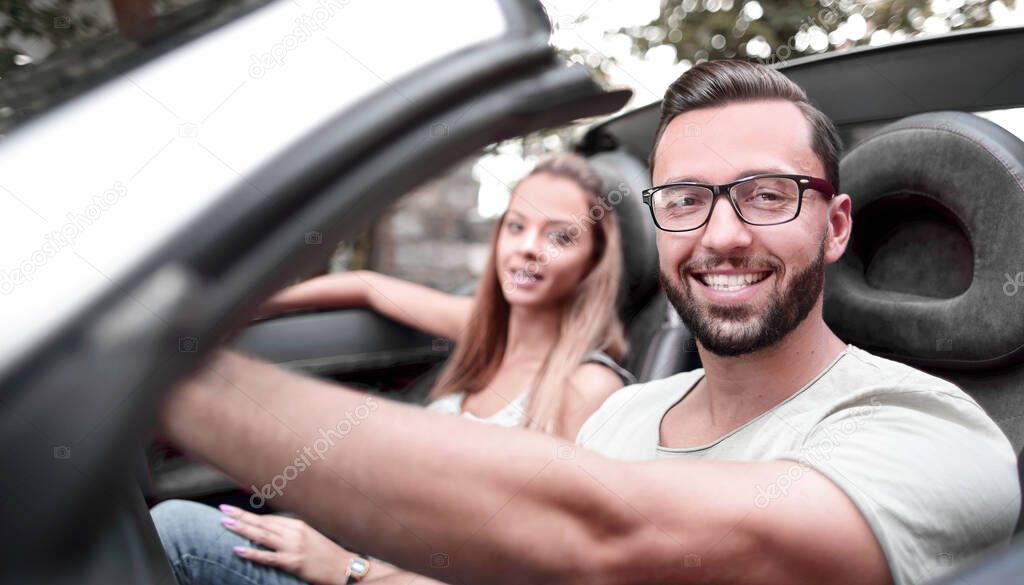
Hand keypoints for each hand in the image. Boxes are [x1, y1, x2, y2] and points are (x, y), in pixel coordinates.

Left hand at [219, 504, 355, 584]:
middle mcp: (294, 532)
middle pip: (262, 523)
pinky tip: (239, 550)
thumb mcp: (309, 538)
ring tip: (225, 524)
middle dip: (240, 516)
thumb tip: (270, 532)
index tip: (233, 509)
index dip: (249, 515)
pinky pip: (268, 557)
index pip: (268, 519)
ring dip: (242, 529)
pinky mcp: (293, 562)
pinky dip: (252, 553)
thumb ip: (291, 533)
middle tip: (223, 510)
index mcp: (298, 525)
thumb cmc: (326, 555)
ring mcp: (293, 547)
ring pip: (262, 536)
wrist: (343, 567)